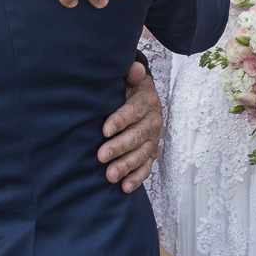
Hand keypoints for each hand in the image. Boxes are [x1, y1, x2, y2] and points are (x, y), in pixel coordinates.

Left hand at [98, 62, 161, 192]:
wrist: (142, 100)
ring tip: (110, 175)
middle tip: (101, 155)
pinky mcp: (151, 154)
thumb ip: (131, 74)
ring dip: (126, 166)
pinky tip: (125, 187)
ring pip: (142, 154)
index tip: (105, 129)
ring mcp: (153, 140)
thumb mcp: (129, 79)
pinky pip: (146, 168)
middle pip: (138, 136)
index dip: (121, 120)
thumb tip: (134, 68)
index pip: (135, 111)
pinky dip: (136, 178)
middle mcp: (154, 121)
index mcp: (148, 101)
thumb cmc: (128, 89)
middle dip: (120, 147)